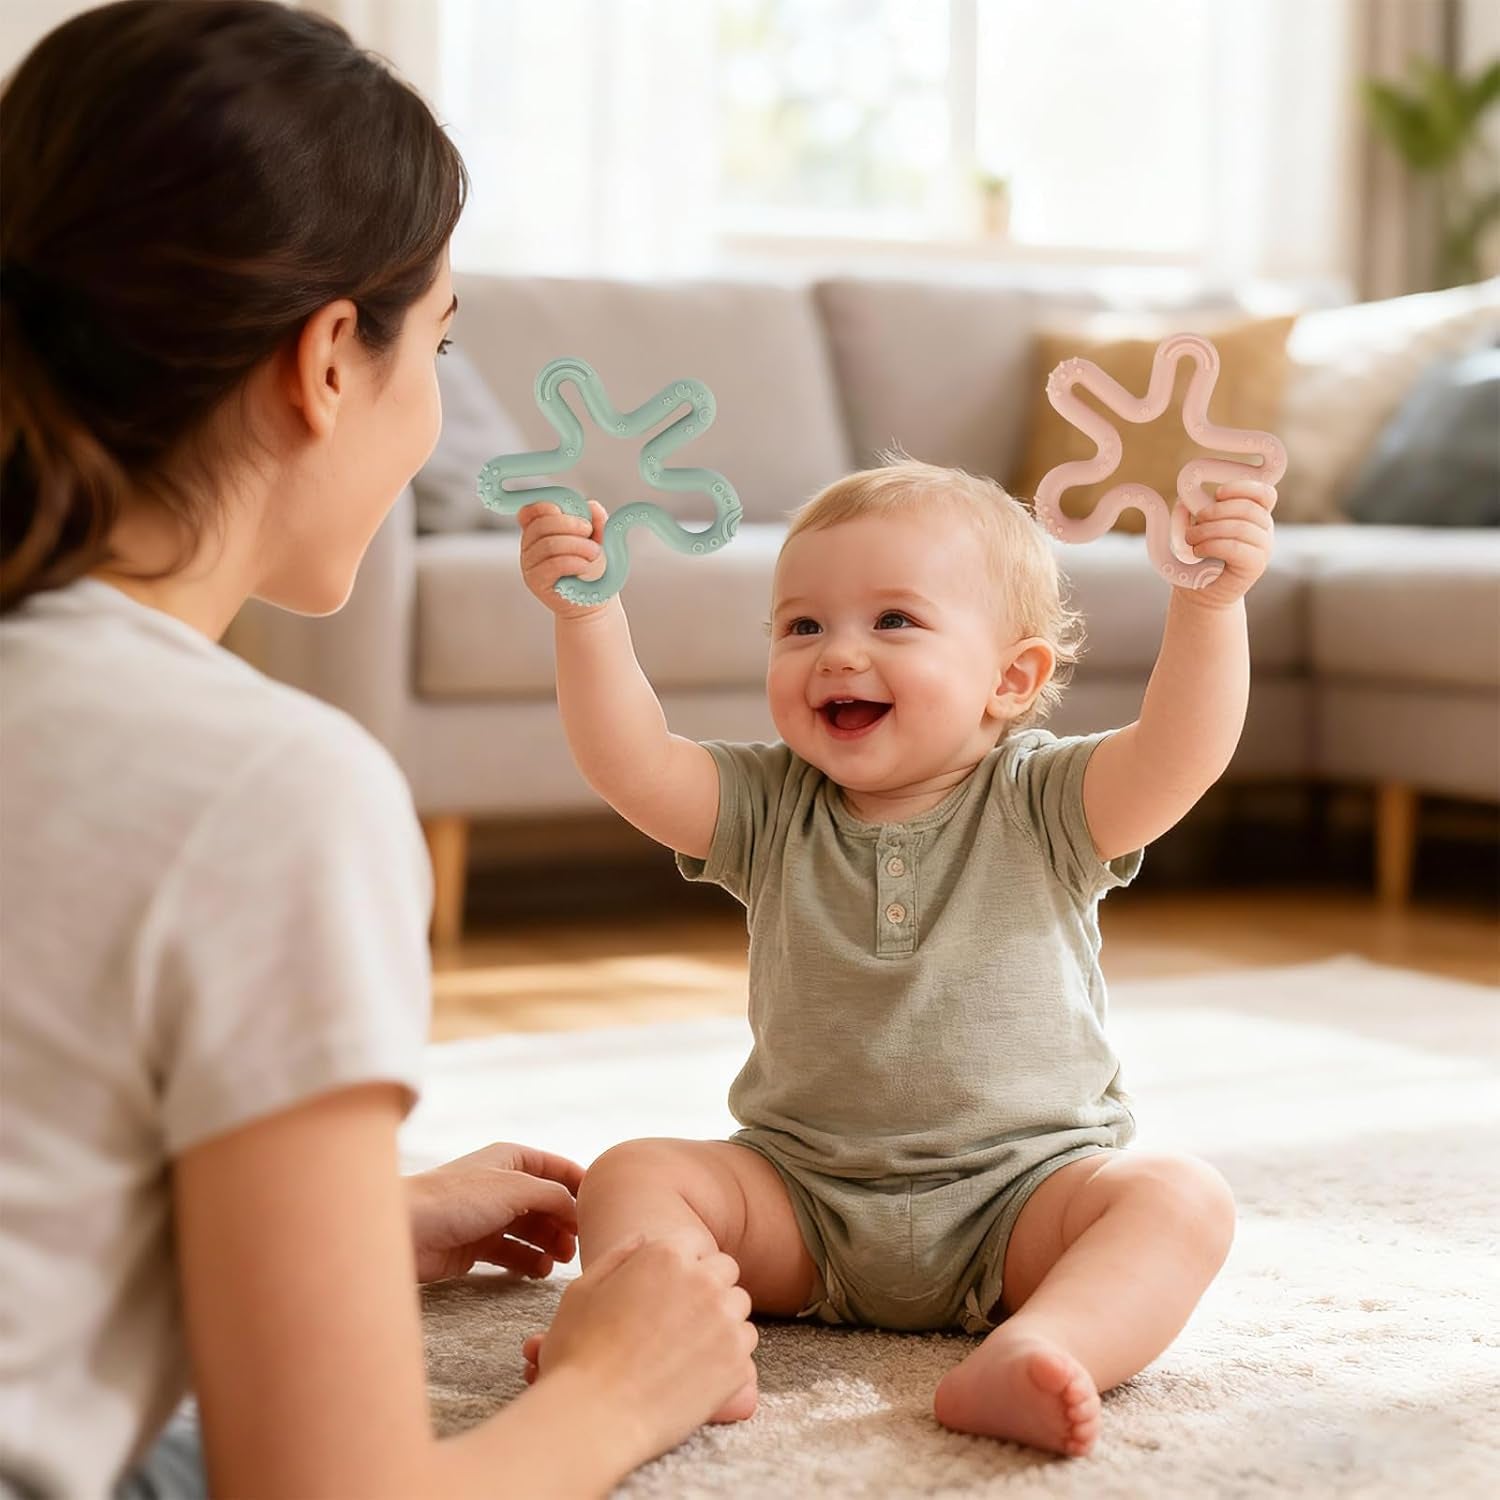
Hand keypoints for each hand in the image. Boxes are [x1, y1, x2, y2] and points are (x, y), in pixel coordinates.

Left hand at [404, 1141, 582, 1283]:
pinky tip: (538, 1271)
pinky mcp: (476, 1246)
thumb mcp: (517, 1188)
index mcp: (511, 1159)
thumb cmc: (456, 1200)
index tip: (602, 1206)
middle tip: (578, 1244)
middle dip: (565, 1222)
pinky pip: (512, 1253)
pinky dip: (528, 1262)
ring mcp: (489, 1216)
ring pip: (531, 1230)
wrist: (404, 1231)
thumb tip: (577, 1212)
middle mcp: (502, 1185)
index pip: (557, 1168)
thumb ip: (554, 1196)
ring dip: (549, 1244)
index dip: (580, 1185)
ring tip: (559, 1261)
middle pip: (546, 1203)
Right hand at [517, 499, 609, 620]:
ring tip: (594, 554)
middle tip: (590, 534)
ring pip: (548, 544)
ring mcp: (530, 565)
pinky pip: (553, 564)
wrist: (595, 601)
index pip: (532, 510)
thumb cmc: (594, 570)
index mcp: (539, 531)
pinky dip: (574, 562)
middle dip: (571, 525)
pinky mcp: (536, 582)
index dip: (552, 508)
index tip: (579, 519)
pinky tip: (584, 567)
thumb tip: (591, 506)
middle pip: (541, 524)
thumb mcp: (599, 539)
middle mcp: (529, 546)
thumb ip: (596, 520)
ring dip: (577, 546)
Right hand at [529, 1233, 757, 1468]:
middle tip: (681, 1320)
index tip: (671, 1291)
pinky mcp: (736, 1361)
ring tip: (688, 1347)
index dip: (684, 1267)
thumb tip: (644, 1238)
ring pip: (739, 1307)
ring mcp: (723, 1320)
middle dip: (709, 1288)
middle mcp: (702, 1280)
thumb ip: (619, 1255)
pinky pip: (746, 1345)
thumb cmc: (579, 1353)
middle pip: (725, 1271)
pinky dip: (729, 1355)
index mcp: (665, 1254)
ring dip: (722, 1319)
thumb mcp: (583, 1288)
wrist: (593, 1418)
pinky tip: (698, 1371)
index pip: (698, 1245)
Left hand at [1179, 480, 1276, 607]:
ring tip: (1191, 540)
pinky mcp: (1256, 566)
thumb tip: (1184, 500)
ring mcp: (1264, 549)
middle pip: (1249, 508)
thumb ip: (1189, 511)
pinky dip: (1212, 545)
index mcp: (1255, 516)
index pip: (1264, 494)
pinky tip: (1198, 551)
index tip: (1218, 493)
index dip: (1243, 488)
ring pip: (1241, 527)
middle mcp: (1264, 531)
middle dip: (1216, 510)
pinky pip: (1236, 547)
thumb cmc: (1196, 559)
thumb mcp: (1191, 529)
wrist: (1200, 593)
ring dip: (1208, 530)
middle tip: (1195, 523)